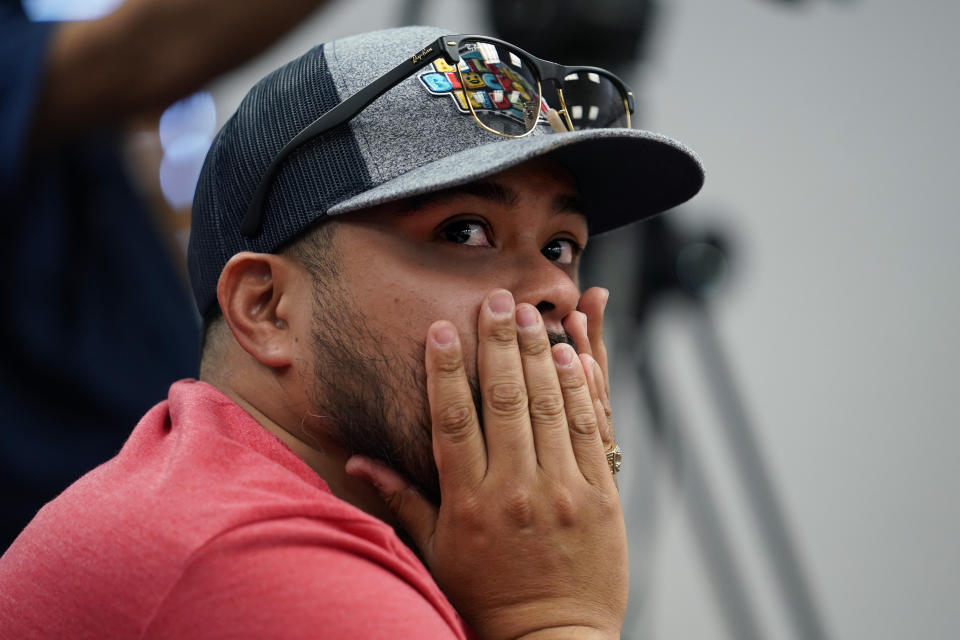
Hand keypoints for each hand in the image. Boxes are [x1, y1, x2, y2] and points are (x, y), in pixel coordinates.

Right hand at [347, 289, 626, 639]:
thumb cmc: (487, 597)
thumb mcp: (436, 552)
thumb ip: (402, 500)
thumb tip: (359, 461)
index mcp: (469, 500)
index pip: (453, 419)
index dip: (446, 368)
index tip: (442, 328)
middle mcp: (514, 488)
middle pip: (504, 400)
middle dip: (499, 342)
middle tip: (496, 298)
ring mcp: (561, 490)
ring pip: (548, 406)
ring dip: (539, 354)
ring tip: (532, 314)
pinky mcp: (600, 496)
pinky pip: (591, 432)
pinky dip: (581, 390)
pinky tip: (571, 356)